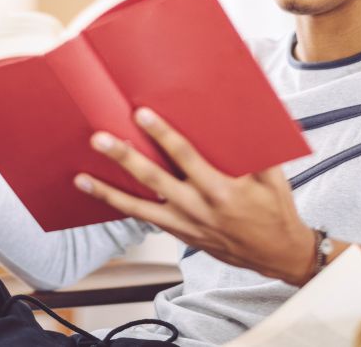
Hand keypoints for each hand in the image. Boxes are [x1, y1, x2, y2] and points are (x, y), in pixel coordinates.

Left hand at [74, 108, 317, 285]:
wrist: (278, 254)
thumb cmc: (276, 211)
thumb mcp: (274, 176)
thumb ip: (256, 146)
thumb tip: (249, 107)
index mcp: (222, 190)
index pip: (185, 157)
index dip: (162, 135)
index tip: (142, 115)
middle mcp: (199, 209)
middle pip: (153, 180)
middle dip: (124, 159)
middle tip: (100, 140)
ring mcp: (187, 225)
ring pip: (139, 208)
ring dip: (109, 192)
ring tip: (82, 178)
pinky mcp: (181, 235)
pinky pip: (147, 220)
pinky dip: (123, 208)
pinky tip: (103, 196)